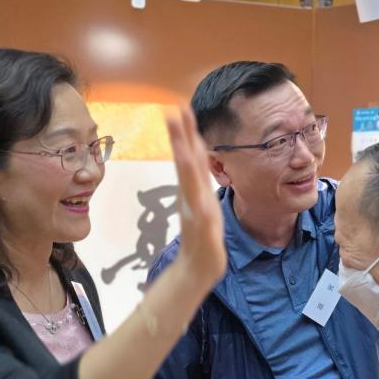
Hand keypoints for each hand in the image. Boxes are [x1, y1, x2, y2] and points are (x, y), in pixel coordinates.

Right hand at [166, 106, 225, 286]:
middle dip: (181, 136)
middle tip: (174, 110)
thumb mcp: (204, 207)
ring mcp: (195, 210)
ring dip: (183, 157)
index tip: (181, 108)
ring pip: (189, 179)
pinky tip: (194, 182)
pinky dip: (195, 192)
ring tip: (178, 137)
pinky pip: (199, 206)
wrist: (198, 270)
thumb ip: (200, 187)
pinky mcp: (203, 227)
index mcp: (194, 191)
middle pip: (186, 161)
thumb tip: (198, 165)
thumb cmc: (202, 240)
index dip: (186, 133)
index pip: (190, 157)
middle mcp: (192, 196)